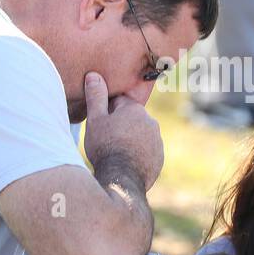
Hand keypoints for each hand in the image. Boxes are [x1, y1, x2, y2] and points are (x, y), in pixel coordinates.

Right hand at [82, 71, 163, 190]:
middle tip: (105, 140)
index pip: (119, 104)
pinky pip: (146, 152)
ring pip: (140, 136)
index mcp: (135, 109)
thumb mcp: (95, 120)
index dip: (107, 113)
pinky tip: (125, 163)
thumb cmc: (105, 146)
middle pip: (131, 120)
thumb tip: (94, 75)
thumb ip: (96, 97)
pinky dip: (138, 155)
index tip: (100, 124)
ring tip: (115, 153)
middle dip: (120, 126)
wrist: (121, 179)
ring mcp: (157, 141)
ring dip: (130, 140)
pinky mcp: (159, 158)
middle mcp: (151, 122)